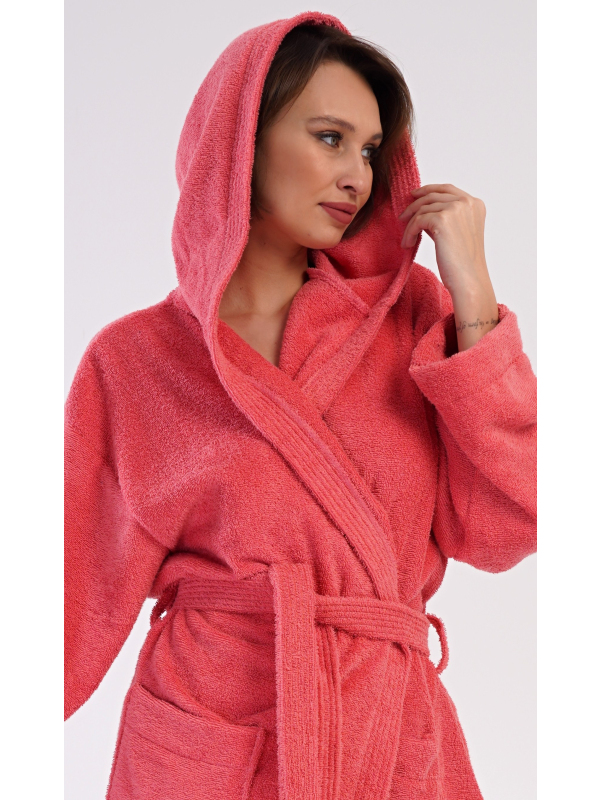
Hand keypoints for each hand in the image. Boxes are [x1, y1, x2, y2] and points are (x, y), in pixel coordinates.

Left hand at [399, 183, 498, 350]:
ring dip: (410, 224)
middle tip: (402, 217)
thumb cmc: (462, 263)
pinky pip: (417, 221)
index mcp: (475, 204)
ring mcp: (456, 209)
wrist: (468, 280)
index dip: (428, 189)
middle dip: (414, 205)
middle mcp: (468, 202)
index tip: (413, 195)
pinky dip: (409, 232)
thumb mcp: (456, 233)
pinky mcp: (443, 219)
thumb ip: (444, 217)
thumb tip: (421, 208)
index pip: (447, 188)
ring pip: (422, 208)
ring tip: (407, 240)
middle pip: (432, 195)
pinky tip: (408, 244)